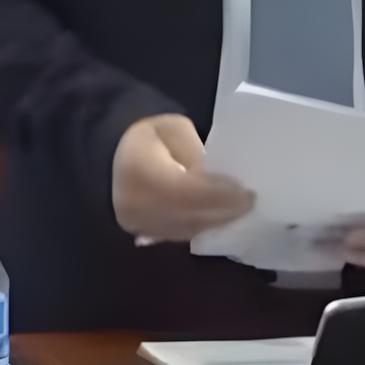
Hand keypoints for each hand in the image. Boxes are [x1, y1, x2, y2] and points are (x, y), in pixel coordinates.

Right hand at [112, 113, 253, 243]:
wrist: (115, 154)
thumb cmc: (149, 136)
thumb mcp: (174, 130)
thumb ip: (194, 155)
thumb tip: (216, 181)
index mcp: (139, 170)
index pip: (184, 192)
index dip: (218, 197)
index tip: (247, 195)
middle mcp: (133, 204)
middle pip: (187, 216)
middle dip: (223, 211)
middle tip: (249, 204)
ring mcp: (137, 223)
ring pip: (186, 230)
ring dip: (216, 222)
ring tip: (239, 209)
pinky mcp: (142, 233)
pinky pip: (179, 234)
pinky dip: (202, 226)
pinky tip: (219, 216)